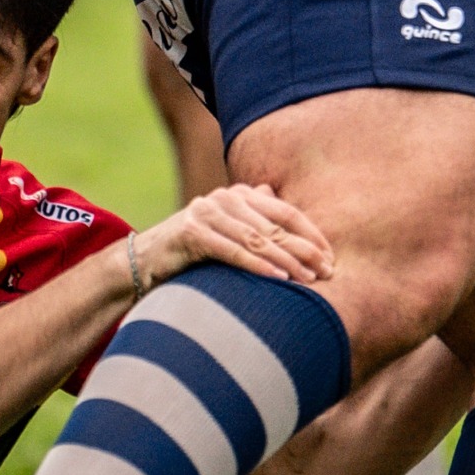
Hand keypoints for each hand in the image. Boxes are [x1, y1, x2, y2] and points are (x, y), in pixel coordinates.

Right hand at [135, 182, 335, 288]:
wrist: (143, 260)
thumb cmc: (192, 250)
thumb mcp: (228, 232)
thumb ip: (254, 221)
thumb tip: (279, 203)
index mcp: (239, 194)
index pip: (286, 212)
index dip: (311, 234)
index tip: (331, 257)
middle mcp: (225, 197)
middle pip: (276, 225)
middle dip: (305, 250)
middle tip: (329, 272)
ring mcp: (207, 212)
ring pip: (258, 239)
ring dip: (287, 261)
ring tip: (309, 280)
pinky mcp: (191, 232)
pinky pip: (232, 250)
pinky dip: (258, 264)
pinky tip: (277, 278)